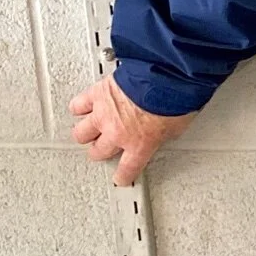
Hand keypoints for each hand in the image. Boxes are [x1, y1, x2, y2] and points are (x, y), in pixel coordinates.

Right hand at [68, 75, 194, 185]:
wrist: (162, 77)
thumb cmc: (172, 99)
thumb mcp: (177, 126)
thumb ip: (164, 134)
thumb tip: (166, 130)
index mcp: (140, 145)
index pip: (127, 169)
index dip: (123, 176)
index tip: (121, 178)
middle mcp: (117, 133)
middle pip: (98, 151)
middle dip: (99, 152)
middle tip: (100, 149)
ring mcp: (103, 115)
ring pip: (81, 132)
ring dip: (85, 134)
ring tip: (86, 132)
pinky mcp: (96, 95)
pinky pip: (78, 106)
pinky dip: (78, 108)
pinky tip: (80, 109)